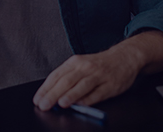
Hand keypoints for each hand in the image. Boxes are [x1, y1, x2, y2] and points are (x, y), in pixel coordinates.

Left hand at [32, 30, 162, 110]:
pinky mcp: (111, 84)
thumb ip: (67, 78)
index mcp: (75, 62)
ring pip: (82, 85)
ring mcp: (99, 75)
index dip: (45, 88)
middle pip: (67, 81)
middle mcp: (86, 67)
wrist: (124, 57)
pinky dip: (89, 99)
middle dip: (53, 94)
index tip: (37, 99)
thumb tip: (52, 95)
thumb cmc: (99, 64)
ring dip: (71, 95)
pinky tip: (81, 105)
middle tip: (44, 105)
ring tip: (61, 103)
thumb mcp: (81, 65)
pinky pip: (98, 93)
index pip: (56, 75)